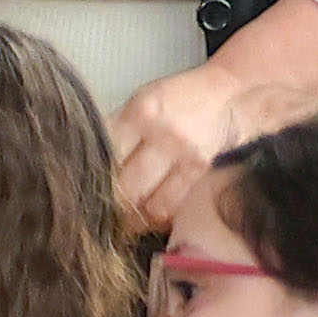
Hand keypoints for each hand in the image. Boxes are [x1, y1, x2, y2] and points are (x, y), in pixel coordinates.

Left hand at [106, 0, 317, 233]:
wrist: (235, 94)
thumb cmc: (184, 99)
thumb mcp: (143, 102)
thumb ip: (117, 131)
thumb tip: (89, 163)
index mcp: (141, 113)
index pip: (104, 156)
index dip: (90, 180)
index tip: (82, 193)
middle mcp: (165, 136)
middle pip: (124, 187)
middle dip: (109, 206)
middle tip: (100, 214)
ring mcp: (189, 159)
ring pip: (150, 206)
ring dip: (134, 219)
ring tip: (124, 222)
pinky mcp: (206, 175)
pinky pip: (176, 208)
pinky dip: (160, 218)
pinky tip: (152, 218)